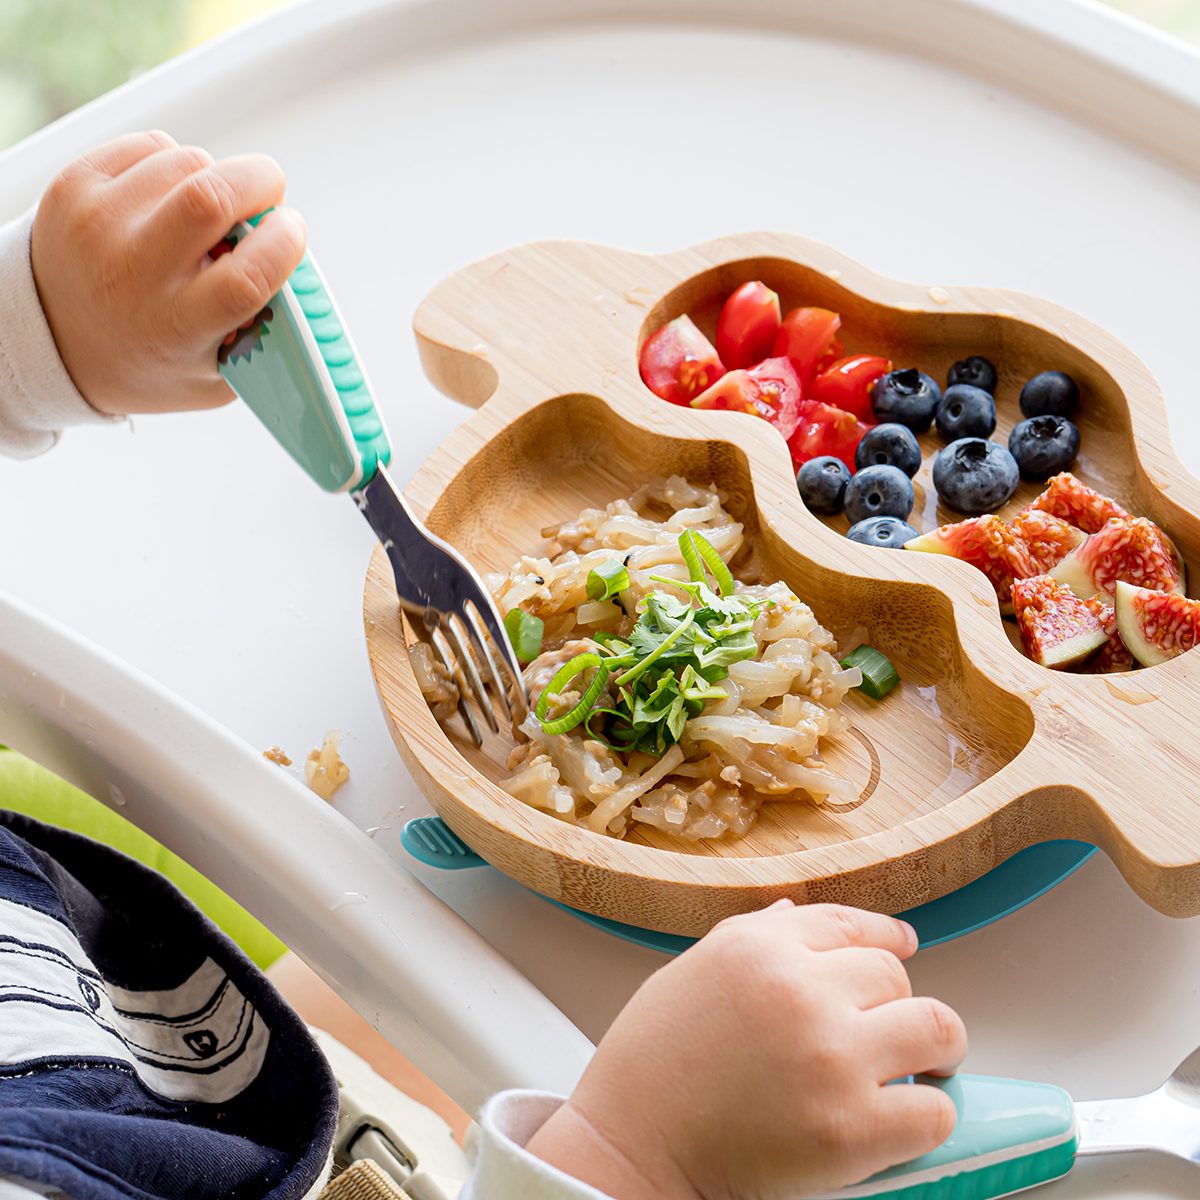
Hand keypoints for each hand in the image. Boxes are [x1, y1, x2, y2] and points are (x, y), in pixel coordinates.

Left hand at [30, 130, 306, 414]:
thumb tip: (305, 288)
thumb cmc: (150, 357)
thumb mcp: (216, 377)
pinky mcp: (76, 185)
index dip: (285, 242)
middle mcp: (133, 272)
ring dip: (215, 177)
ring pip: (187, 162)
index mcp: (177, 327)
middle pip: (212, 195)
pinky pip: (150, 146)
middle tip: (269, 195)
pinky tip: (169, 198)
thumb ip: (266, 340)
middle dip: (260, 182)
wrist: (55, 339)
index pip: (247, 275)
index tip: (293, 232)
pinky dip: (175, 163)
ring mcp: (99, 222)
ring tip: (208, 210)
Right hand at [526, 901, 966, 1199]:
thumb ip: (753, 937)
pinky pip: (933, 1111)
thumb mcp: (692, 971)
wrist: (631, 1146)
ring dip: (937, 1047)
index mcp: (759, 946)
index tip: (903, 946)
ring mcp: (830, 1057)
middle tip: (887, 1031)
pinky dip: (928, 1116)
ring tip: (926, 1066)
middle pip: (894, 974)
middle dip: (895, 1002)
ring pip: (936, 1026)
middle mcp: (800, 989)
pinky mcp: (850, 1129)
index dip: (886, 936)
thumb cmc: (651, 1065)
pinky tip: (901, 1119)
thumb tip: (798, 913)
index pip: (849, 923)